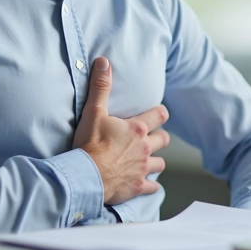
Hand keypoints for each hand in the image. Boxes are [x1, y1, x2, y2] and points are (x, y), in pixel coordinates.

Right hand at [72, 56, 170, 204]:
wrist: (86, 175)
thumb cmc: (90, 144)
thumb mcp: (94, 111)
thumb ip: (101, 87)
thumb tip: (104, 62)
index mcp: (137, 129)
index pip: (160, 115)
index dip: (160, 113)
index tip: (159, 113)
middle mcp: (145, 148)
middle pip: (163, 140)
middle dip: (160, 137)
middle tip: (152, 137)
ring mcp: (143, 169)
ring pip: (161, 163)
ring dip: (156, 161)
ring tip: (147, 160)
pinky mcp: (138, 187)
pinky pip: (153, 187)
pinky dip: (151, 185)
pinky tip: (145, 184)